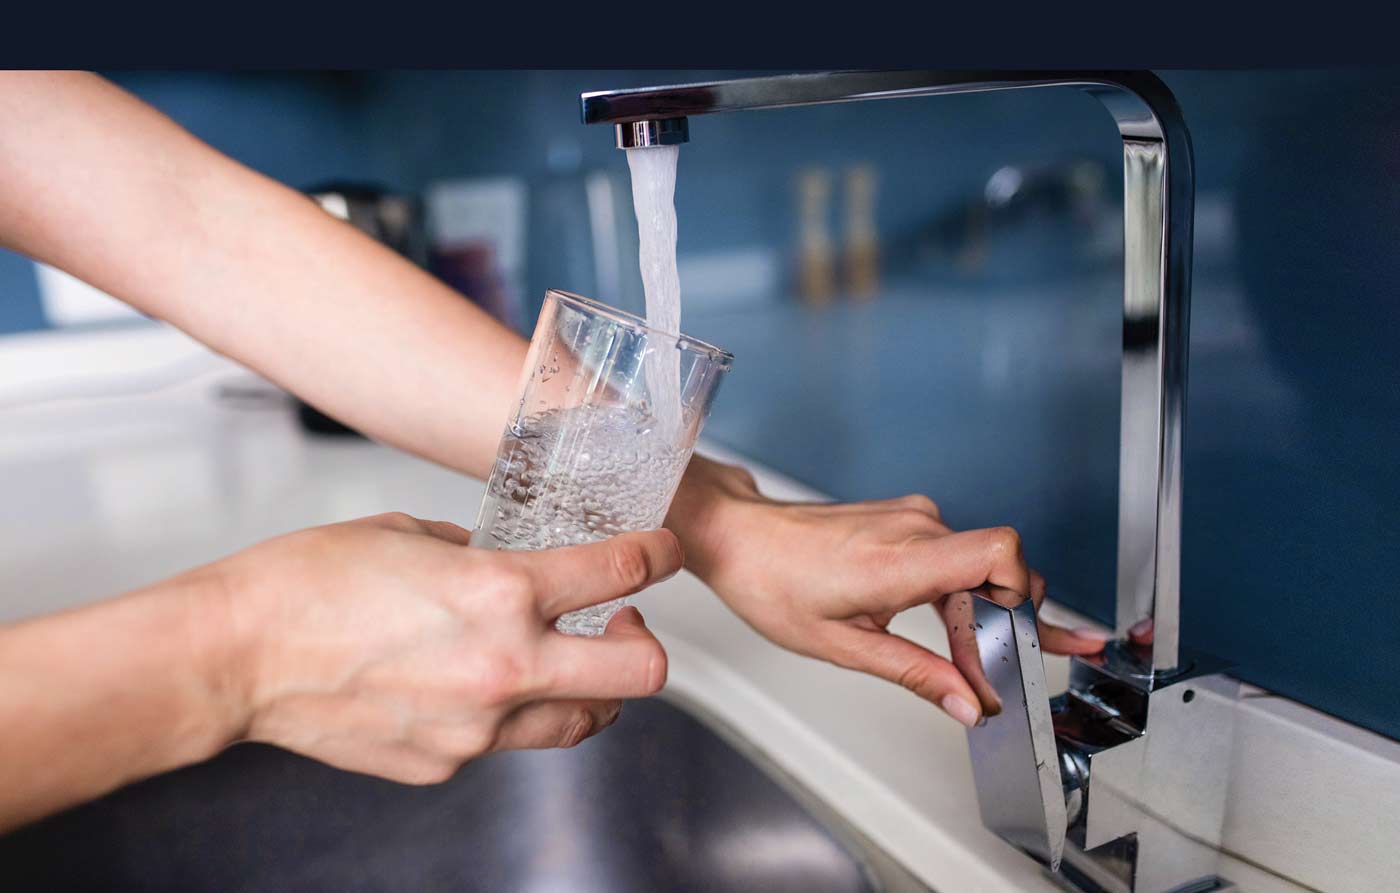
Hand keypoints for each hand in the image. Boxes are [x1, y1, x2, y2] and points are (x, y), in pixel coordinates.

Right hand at [205, 513, 679, 783]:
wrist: (234, 658)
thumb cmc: (306, 583)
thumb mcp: (409, 532)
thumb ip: (476, 552)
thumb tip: (506, 560)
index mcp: (501, 592)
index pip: (622, 572)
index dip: (658, 555)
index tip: (662, 551)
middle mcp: (505, 666)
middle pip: (642, 675)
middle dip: (649, 646)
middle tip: (628, 623)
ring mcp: (478, 728)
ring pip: (584, 722)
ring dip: (591, 689)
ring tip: (563, 661)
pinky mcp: (446, 765)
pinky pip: (506, 742)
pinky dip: (508, 715)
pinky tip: (471, 687)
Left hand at [669, 458, 1108, 726]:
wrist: (738, 535)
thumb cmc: (773, 584)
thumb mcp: (843, 645)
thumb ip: (914, 672)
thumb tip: (968, 704)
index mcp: (901, 559)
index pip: (1000, 552)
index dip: (1025, 594)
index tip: (1024, 641)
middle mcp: (916, 527)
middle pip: (1000, 568)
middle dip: (1012, 623)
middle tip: (1021, 670)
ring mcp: (912, 518)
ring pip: (979, 564)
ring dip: (985, 612)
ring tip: (985, 661)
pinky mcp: (905, 519)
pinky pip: (953, 555)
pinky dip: (962, 593)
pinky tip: (956, 630)